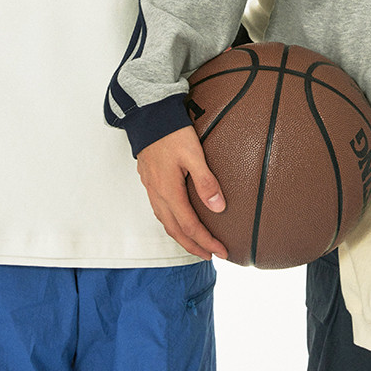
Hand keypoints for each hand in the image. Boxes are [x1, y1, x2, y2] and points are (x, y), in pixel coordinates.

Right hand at [136, 125, 227, 260]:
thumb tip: (219, 208)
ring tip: (196, 243)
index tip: (222, 251)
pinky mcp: (149, 180)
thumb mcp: (193, 154)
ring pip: (165, 222)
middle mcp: (158, 194)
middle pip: (176, 230)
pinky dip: (171, 222)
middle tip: (210, 255)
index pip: (190, 226)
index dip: (207, 242)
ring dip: (181, 237)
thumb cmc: (172, 132)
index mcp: (169, 191)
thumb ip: (206, 181)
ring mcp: (151, 187)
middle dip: (194, 246)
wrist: (148, 114)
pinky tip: (178, 219)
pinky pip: (159, 211)